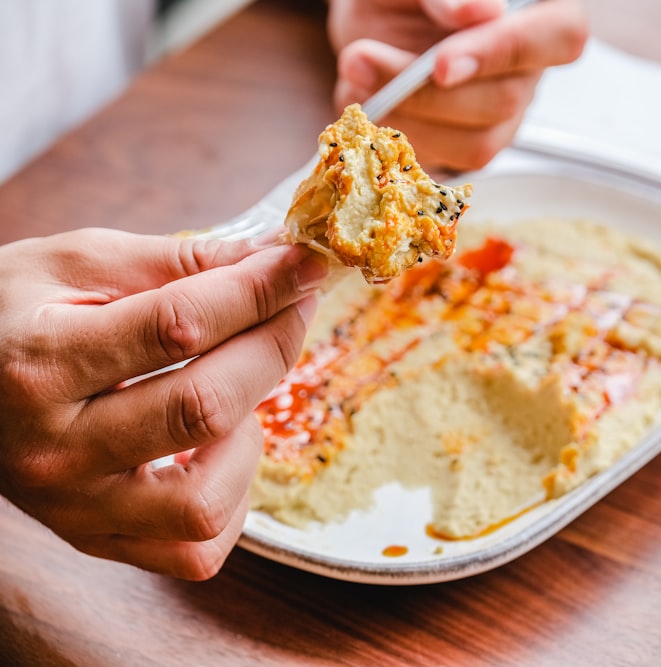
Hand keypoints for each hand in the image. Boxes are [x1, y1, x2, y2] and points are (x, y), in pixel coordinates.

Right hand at [0, 228, 325, 579]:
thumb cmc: (15, 314)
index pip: (178, 326)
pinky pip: (195, 551)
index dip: (259, 289)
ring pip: (203, 501)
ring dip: (248, 436)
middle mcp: (54, 448)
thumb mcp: (74, 263)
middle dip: (271, 346)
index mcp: (39, 361)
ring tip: (236, 391)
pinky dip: (232, 500)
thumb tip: (273, 259)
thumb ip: (174, 262)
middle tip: (292, 309)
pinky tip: (219, 448)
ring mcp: (75, 508)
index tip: (305, 264)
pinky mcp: (97, 540)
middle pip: (203, 407)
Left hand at [329, 0, 587, 170]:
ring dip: (406, 117)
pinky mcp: (478, 143)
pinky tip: (368, 102)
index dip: (501, 53)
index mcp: (540, 11)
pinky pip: (449, 161)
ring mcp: (510, 110)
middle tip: (360, 59)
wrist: (375, 21)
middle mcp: (534, 66)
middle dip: (429, 92)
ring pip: (480, 141)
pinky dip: (397, 136)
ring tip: (353, 76)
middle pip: (508, 97)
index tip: (440, 64)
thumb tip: (474, 11)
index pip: (560, 36)